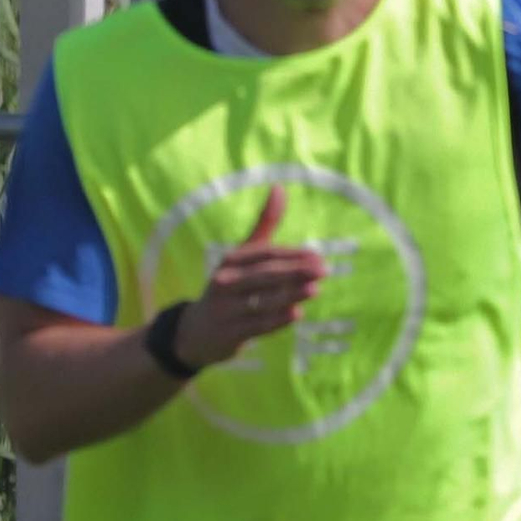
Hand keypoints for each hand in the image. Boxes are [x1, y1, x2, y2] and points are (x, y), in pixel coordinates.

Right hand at [172, 186, 328, 369]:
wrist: (196, 331)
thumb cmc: (229, 286)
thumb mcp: (242, 256)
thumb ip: (264, 224)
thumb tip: (280, 187)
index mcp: (230, 261)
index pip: (264, 254)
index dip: (291, 255)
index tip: (317, 256)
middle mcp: (225, 282)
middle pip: (264, 275)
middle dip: (295, 272)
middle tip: (324, 270)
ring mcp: (226, 309)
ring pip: (262, 301)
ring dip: (290, 295)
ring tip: (315, 290)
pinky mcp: (230, 333)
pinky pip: (257, 326)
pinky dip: (276, 321)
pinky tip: (296, 314)